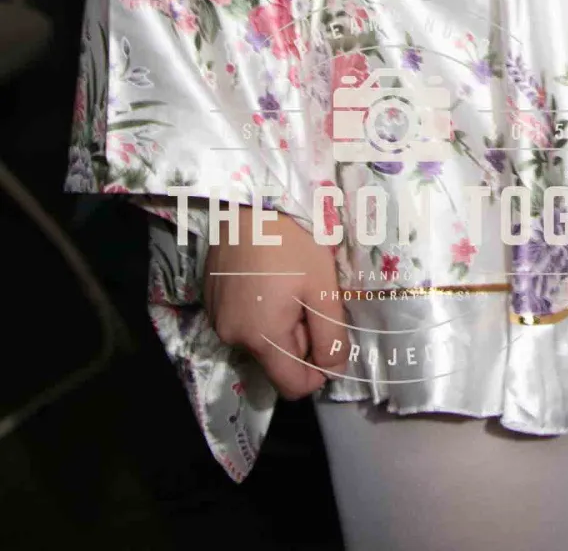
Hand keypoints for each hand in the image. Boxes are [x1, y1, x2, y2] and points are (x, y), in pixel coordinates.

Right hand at [205, 206, 347, 396]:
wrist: (249, 200)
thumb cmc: (291, 240)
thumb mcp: (322, 286)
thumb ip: (331, 335)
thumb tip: (335, 370)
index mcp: (262, 339)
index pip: (293, 387)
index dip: (318, 372)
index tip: (329, 340)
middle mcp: (233, 337)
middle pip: (278, 361)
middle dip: (301, 337)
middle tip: (309, 296)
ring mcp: (219, 320)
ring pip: (262, 340)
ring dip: (282, 322)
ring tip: (289, 282)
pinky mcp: (213, 301)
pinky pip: (245, 321)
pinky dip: (262, 309)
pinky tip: (270, 276)